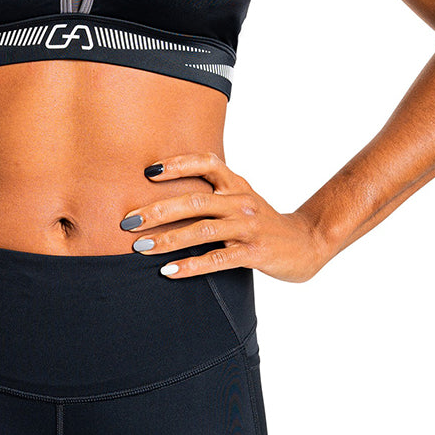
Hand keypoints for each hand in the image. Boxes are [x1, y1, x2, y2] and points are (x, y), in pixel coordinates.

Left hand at [120, 151, 330, 282]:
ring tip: (140, 247)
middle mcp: (241, 201)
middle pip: (195, 201)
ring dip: (167, 239)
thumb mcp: (241, 199)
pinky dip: (191, 266)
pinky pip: (218, 259)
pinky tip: (168, 271)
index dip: (177, 164)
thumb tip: (162, 195)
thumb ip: (211, 194)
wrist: (307, 243)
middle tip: (127, 221)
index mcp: (236, 184)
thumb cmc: (262, 222)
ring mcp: (249, 227)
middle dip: (157, 211)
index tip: (148, 172)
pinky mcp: (254, 252)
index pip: (206, 163)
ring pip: (202, 230)